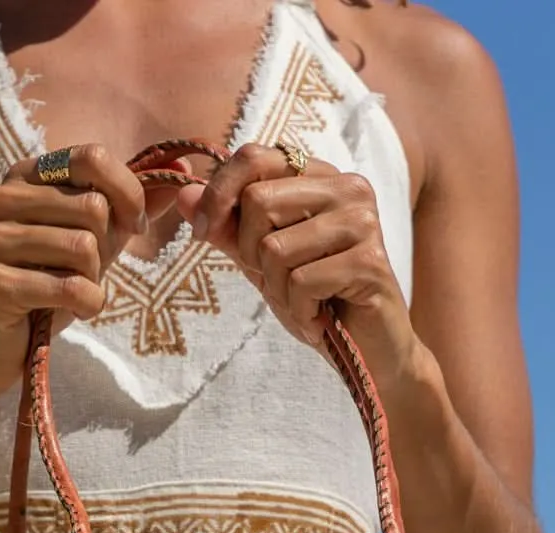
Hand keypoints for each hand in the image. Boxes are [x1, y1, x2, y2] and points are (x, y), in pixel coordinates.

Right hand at [0, 144, 147, 395]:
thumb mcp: (96, 238)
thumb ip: (132, 203)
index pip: (91, 157)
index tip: (132, 226)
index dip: (126, 193)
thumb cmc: (49, 286)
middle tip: (83, 272)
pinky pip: (69, 288)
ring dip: (93, 281)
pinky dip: (87, 306)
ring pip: (82, 247)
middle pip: (91, 207)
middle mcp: (0, 197)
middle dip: (104, 250)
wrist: (0, 344)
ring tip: (71, 292)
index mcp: (24, 175)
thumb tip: (184, 167)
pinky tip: (73, 311)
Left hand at [178, 144, 419, 386]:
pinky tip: (319, 319)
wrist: (368, 353)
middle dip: (251, 255)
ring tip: (303, 305)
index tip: (203, 232)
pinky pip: (301, 282)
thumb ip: (228, 228)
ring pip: (276, 248)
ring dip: (278, 292)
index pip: (255, 156)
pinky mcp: (370, 261)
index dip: (219, 193)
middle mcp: (347, 187)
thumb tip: (184, 195)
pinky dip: (300, 311)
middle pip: (259, 202)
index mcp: (321, 178)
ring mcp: (362, 222)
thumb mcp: (262, 263)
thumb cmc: (318, 302)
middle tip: (277, 283)